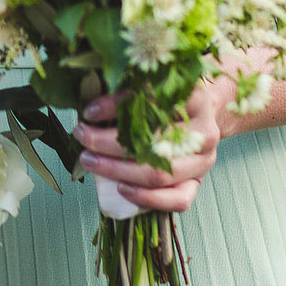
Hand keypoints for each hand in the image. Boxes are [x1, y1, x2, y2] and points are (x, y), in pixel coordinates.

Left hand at [73, 80, 226, 214]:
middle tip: (81, 136)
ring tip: (89, 161)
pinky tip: (121, 188)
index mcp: (195, 98)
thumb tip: (90, 107)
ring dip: (118, 170)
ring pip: (160, 173)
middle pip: (153, 141)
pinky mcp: (198, 183)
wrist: (202, 115)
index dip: (117, 106)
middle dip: (109, 142)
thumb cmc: (169, 99)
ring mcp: (204, 160)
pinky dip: (147, 198)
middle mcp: (204, 131)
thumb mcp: (153, 86)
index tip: (89, 111)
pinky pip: (177, 199)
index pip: (152, 101)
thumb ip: (128, 91)